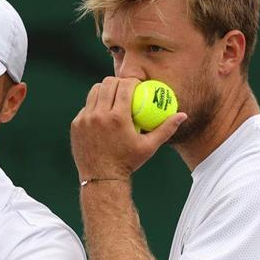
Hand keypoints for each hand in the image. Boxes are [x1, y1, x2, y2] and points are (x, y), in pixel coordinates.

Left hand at [70, 77, 186, 181]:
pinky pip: (86, 107)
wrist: (102, 178)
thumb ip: (166, 129)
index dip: (132, 81)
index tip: (136, 85)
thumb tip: (182, 115)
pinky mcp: (76, 124)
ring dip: (104, 90)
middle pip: (108, 84)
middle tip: (124, 88)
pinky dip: (95, 106)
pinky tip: (102, 110)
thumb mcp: (149, 146)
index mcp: (118, 117)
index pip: (125, 86)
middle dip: (118, 82)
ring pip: (94, 91)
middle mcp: (99, 115)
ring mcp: (85, 119)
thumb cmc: (128, 162)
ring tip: (112, 94)